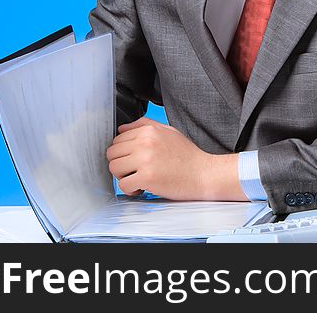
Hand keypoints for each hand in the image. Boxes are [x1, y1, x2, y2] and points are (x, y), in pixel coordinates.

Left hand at [105, 117, 245, 200]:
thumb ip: (145, 125)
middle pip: (112, 154)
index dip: (124, 153)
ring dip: (124, 177)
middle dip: (121, 164)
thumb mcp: (169, 132)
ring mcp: (145, 160)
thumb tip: (121, 129)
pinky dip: (130, 190)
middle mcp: (145, 142)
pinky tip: (143, 188)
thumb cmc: (188, 156)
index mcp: (149, 130)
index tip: (133, 160)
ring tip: (139, 179)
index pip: (118, 139)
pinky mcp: (147, 177)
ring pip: (114, 169)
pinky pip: (123, 185)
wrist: (204, 174)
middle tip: (135, 171)